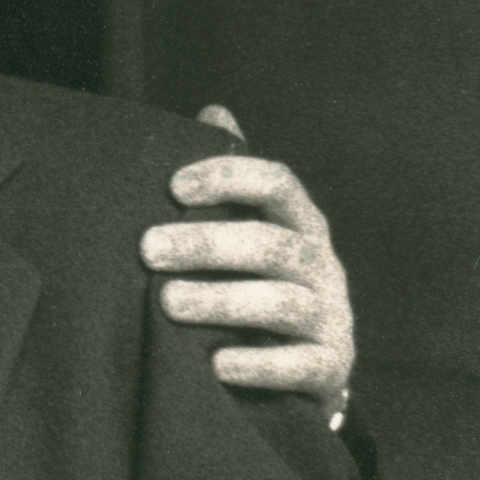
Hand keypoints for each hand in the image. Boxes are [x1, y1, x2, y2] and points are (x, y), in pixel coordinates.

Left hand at [143, 105, 355, 419]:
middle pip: (272, 244)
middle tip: (148, 249)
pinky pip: (301, 365)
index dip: (228, 178)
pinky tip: (216, 365)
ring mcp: (331, 317)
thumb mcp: (246, 231)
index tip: (173, 186)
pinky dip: (259, 364)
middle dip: (208, 243)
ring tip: (167, 302)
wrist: (300, 369)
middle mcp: (321, 265)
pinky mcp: (331, 368)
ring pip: (283, 302)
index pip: (277, 184)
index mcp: (299, 223)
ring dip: (222, 300)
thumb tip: (214, 110)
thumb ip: (229, 182)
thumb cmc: (257, 284)